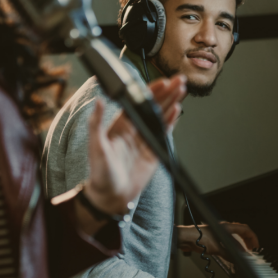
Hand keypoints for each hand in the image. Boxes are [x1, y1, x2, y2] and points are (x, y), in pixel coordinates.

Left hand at [83, 75, 186, 217]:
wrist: (110, 197)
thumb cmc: (99, 173)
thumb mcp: (95, 146)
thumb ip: (96, 123)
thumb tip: (97, 101)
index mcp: (120, 124)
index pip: (138, 102)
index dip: (151, 91)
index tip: (162, 82)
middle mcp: (134, 129)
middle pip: (153, 106)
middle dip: (167, 92)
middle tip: (179, 81)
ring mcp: (144, 139)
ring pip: (161, 116)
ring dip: (172, 103)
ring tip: (182, 90)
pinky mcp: (153, 151)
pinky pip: (164, 133)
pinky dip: (171, 122)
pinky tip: (177, 111)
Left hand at [178, 222, 258, 256]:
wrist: (185, 238)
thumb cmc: (198, 238)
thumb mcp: (217, 248)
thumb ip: (230, 254)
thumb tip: (241, 259)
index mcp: (226, 227)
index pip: (245, 229)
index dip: (252, 237)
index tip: (256, 246)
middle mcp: (223, 229)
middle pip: (240, 233)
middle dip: (247, 241)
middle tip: (251, 250)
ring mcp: (218, 233)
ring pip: (233, 239)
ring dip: (239, 246)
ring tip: (242, 255)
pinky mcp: (213, 238)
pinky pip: (226, 243)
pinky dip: (231, 249)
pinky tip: (231, 255)